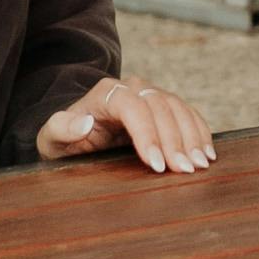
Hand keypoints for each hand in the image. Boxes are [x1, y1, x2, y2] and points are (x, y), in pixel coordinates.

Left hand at [38, 74, 216, 175]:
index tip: (156, 165)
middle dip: (175, 141)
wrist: (78, 133)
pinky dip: (199, 132)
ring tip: (199, 165)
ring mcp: (151, 94)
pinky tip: (206, 153)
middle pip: (160, 107)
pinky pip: (188, 114)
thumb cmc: (64, 140)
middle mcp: (132, 87)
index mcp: (105, 94)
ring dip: (192, 137)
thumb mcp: (51, 138)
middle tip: (184, 171)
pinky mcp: (165, 106)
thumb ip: (61, 128)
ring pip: (179, 108)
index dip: (147, 134)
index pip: (132, 106)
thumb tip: (84, 122)